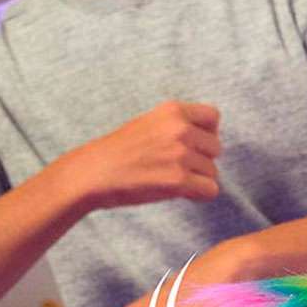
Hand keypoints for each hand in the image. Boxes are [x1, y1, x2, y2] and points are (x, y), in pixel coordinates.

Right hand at [60, 101, 221, 211]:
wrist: (91, 173)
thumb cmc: (119, 152)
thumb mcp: (149, 124)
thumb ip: (178, 126)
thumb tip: (211, 140)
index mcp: (173, 111)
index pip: (213, 117)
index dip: (207, 133)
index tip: (193, 145)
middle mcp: (179, 129)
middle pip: (216, 148)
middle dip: (201, 160)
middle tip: (176, 167)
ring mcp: (180, 154)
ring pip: (212, 171)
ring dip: (197, 179)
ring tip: (170, 179)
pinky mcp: (178, 180)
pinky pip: (210, 190)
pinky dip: (199, 195)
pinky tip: (181, 193)